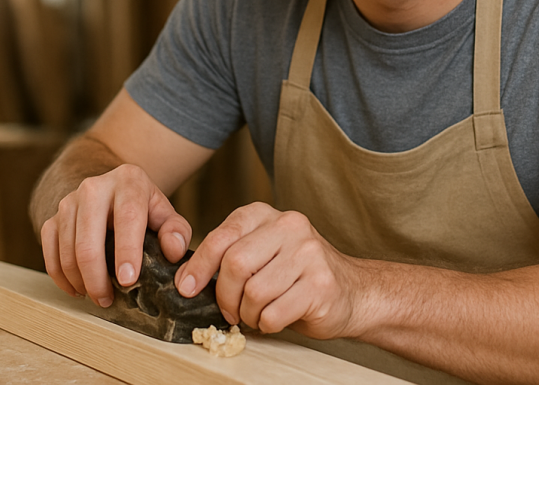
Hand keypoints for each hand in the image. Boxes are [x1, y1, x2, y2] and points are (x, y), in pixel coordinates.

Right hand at [40, 163, 191, 307]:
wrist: (114, 191)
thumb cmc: (144, 209)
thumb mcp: (165, 215)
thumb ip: (177, 231)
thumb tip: (174, 251)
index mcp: (128, 181)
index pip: (127, 218)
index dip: (127, 251)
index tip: (128, 280)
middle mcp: (94, 187)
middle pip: (89, 241)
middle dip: (97, 277)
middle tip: (108, 300)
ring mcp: (69, 201)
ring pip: (67, 251)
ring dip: (80, 281)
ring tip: (98, 296)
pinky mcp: (53, 217)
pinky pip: (49, 252)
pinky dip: (61, 277)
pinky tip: (77, 289)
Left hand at [174, 203, 363, 339]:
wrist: (352, 292)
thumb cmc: (297, 276)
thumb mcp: (263, 252)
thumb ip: (230, 256)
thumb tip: (186, 279)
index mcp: (269, 215)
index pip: (223, 235)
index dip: (199, 265)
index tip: (186, 287)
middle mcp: (291, 227)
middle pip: (235, 264)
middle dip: (225, 297)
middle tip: (231, 311)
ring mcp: (309, 254)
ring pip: (254, 293)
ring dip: (249, 313)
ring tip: (259, 313)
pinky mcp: (321, 284)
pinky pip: (274, 313)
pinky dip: (267, 324)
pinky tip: (277, 318)